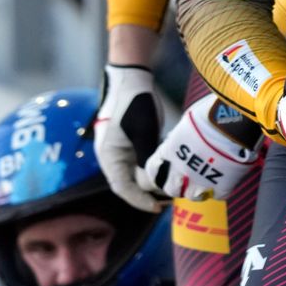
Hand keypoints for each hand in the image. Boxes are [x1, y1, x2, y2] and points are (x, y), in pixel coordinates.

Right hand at [95, 63, 164, 210]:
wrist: (131, 78)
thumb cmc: (133, 103)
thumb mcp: (143, 131)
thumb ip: (146, 157)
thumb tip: (155, 181)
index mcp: (109, 157)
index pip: (122, 188)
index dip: (139, 200)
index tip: (157, 208)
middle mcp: (114, 157)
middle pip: (131, 184)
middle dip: (150, 194)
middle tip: (173, 199)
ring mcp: (124, 150)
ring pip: (139, 174)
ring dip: (155, 182)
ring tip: (176, 187)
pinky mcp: (134, 143)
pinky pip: (144, 162)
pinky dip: (157, 168)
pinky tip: (173, 170)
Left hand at [138, 91, 263, 200]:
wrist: (236, 119)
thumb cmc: (213, 112)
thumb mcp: (188, 122)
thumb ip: (181, 138)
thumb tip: (180, 141)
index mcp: (170, 151)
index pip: (154, 171)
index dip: (161, 172)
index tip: (168, 169)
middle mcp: (181, 170)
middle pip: (172, 188)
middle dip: (179, 184)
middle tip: (190, 176)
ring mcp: (201, 181)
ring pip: (193, 196)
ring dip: (199, 189)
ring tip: (208, 178)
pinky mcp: (222, 186)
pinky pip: (218, 195)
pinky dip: (220, 188)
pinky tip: (226, 177)